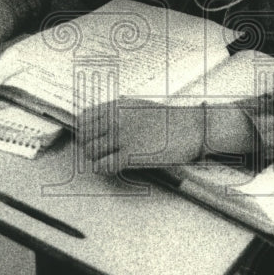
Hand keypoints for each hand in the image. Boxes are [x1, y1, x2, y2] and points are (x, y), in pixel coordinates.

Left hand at [75, 100, 204, 174]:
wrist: (190, 127)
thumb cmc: (167, 118)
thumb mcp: (138, 105)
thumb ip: (117, 111)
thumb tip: (100, 121)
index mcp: (116, 106)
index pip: (83, 119)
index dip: (85, 131)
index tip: (92, 137)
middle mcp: (115, 120)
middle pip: (84, 137)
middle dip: (89, 146)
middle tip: (100, 151)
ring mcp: (122, 138)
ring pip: (90, 152)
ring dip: (96, 158)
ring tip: (108, 159)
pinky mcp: (130, 156)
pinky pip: (103, 166)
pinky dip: (103, 168)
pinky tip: (113, 166)